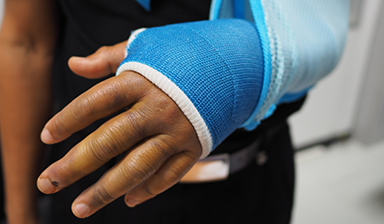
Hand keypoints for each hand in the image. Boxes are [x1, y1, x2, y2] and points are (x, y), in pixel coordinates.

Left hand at [36, 41, 201, 217]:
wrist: (229, 67)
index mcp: (140, 81)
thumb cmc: (179, 60)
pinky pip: (169, 175)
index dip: (68, 120)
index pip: (95, 102)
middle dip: (75, 165)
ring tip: (80, 208)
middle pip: (110, 141)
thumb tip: (74, 65)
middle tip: (48, 183)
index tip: (48, 136)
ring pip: (137, 167)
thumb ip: (107, 59)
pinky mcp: (194, 147)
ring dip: (106, 190)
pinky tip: (127, 200)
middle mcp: (157, 109)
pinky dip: (148, 190)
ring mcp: (177, 131)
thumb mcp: (144, 50)